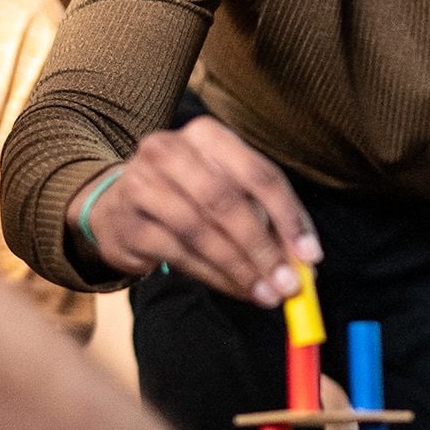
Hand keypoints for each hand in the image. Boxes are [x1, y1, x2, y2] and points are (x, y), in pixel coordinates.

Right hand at [69, 117, 321, 306]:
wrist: (119, 207)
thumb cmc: (187, 197)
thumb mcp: (227, 192)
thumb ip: (266, 219)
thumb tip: (304, 260)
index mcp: (207, 135)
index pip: (257, 174)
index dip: (288, 217)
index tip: (311, 255)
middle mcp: (170, 151)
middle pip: (225, 200)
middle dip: (262, 247)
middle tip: (288, 284)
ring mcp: (141, 183)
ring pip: (200, 230)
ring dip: (240, 268)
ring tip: (266, 294)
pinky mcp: (128, 221)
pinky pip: (178, 253)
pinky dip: (214, 276)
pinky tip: (237, 289)